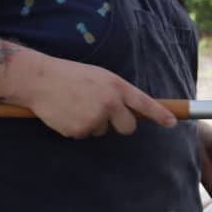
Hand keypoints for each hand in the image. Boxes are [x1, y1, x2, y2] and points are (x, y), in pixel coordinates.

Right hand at [12, 54, 177, 138]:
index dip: (160, 115)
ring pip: (103, 131)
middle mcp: (109, 103)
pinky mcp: (79, 131)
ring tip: (76, 105)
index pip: (144, 103)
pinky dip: (78, 127)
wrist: (39, 80)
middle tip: (105, 113)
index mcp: (116, 86)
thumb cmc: (70, 75)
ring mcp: (95, 118)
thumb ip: (116, 92)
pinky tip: (67, 113)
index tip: (172, 123)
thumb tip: (130, 111)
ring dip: (93, 123)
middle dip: (120, 125)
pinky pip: (85, 135)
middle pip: (128, 128)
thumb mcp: (99, 76)